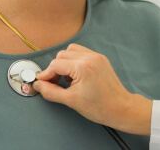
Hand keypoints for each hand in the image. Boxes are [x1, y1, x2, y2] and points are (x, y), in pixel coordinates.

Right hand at [33, 43, 152, 135]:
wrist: (121, 108)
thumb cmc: (100, 107)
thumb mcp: (70, 101)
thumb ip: (50, 91)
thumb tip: (38, 85)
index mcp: (82, 67)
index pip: (55, 64)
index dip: (46, 75)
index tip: (42, 83)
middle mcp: (90, 57)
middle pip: (62, 55)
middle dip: (55, 69)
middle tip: (54, 83)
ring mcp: (97, 57)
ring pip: (71, 51)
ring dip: (64, 63)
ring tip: (67, 79)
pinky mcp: (101, 59)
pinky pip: (82, 53)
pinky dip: (74, 61)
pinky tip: (76, 75)